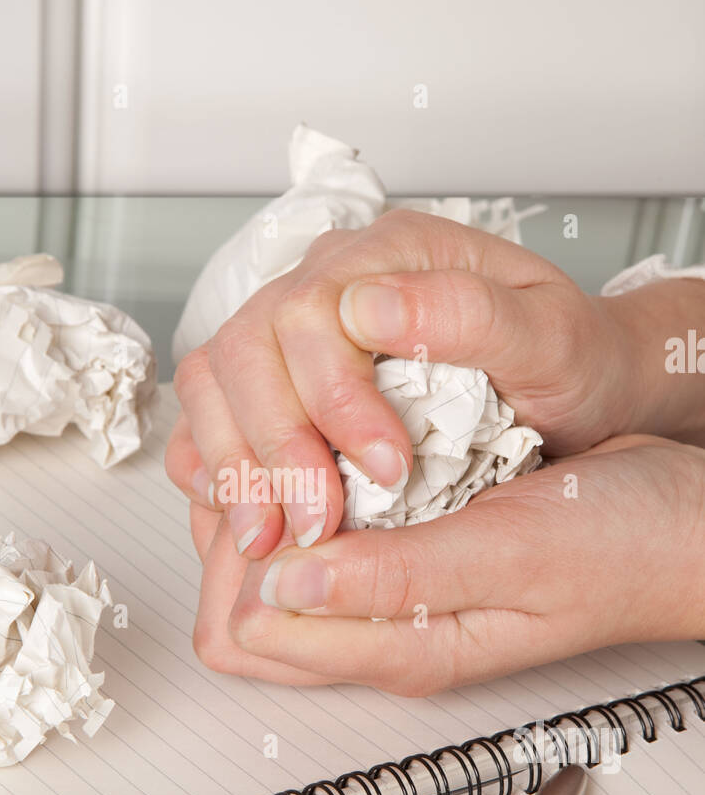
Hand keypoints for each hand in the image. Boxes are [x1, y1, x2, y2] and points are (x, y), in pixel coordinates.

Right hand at [168, 209, 638, 558]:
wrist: (581, 388)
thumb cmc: (573, 361)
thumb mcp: (552, 335)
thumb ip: (468, 314)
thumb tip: (366, 307)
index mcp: (390, 254)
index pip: (313, 310)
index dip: (331, 398)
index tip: (385, 471)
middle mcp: (330, 284)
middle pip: (247, 350)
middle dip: (272, 447)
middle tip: (313, 526)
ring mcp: (296, 333)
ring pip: (217, 383)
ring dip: (232, 466)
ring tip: (266, 540)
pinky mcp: (282, 384)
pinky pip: (213, 415)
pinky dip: (212, 466)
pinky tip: (236, 513)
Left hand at [188, 435, 704, 694]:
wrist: (683, 524)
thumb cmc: (624, 548)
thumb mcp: (512, 556)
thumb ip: (397, 579)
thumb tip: (281, 584)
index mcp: (400, 647)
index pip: (245, 632)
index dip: (235, 557)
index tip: (273, 489)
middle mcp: (385, 624)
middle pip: (243, 598)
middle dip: (240, 525)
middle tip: (286, 457)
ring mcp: (393, 586)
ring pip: (275, 552)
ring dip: (275, 495)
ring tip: (313, 440)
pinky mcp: (407, 545)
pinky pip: (322, 519)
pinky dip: (312, 476)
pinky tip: (340, 437)